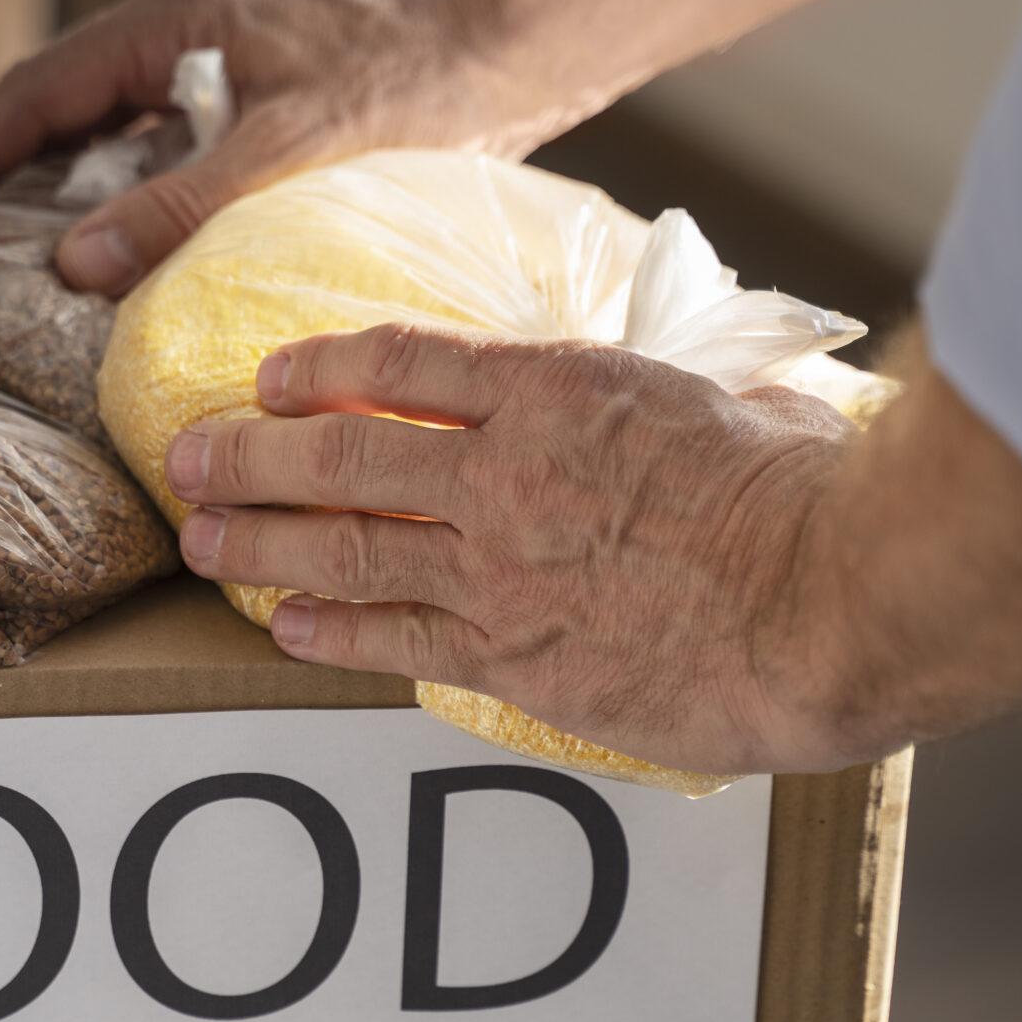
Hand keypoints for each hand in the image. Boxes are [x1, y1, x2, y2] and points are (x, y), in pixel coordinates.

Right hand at [0, 0, 580, 295]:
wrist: (506, 58)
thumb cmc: (413, 91)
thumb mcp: (286, 153)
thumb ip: (179, 206)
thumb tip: (72, 262)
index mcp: (169, 21)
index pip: (33, 92)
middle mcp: (177, 32)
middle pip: (52, 108)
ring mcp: (208, 63)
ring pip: (101, 131)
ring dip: (53, 194)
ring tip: (6, 273)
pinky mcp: (244, 99)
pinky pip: (152, 151)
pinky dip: (119, 201)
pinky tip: (112, 261)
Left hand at [163, 323, 860, 774]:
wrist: (832, 602)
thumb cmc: (810, 495)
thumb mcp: (737, 398)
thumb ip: (671, 393)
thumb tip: (676, 388)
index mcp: (560, 389)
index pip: (405, 364)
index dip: (323, 368)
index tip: (272, 378)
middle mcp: (507, 472)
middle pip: (342, 455)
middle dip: (251, 455)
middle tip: (189, 457)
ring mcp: (501, 569)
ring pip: (346, 547)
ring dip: (261, 540)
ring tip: (203, 538)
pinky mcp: (515, 657)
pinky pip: (394, 639)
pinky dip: (329, 630)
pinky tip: (284, 623)